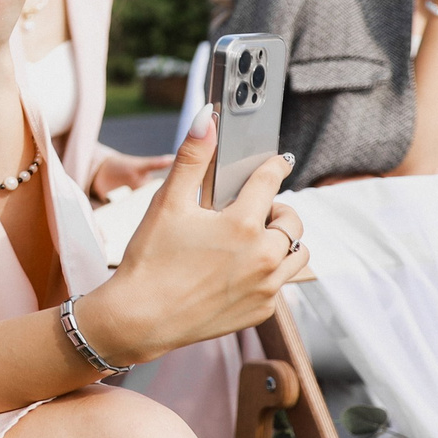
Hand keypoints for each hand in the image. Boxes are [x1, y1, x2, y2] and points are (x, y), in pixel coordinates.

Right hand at [78, 107, 310, 365]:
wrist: (140, 318)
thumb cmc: (150, 260)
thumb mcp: (167, 203)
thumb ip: (192, 158)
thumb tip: (207, 119)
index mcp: (242, 224)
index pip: (270, 181)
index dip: (272, 166)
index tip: (275, 163)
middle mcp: (263, 255)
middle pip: (292, 219)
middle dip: (276, 209)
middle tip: (251, 210)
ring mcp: (267, 286)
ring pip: (297, 253)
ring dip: (282, 242)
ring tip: (253, 240)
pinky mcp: (262, 309)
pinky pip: (282, 282)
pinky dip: (269, 271)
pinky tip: (239, 269)